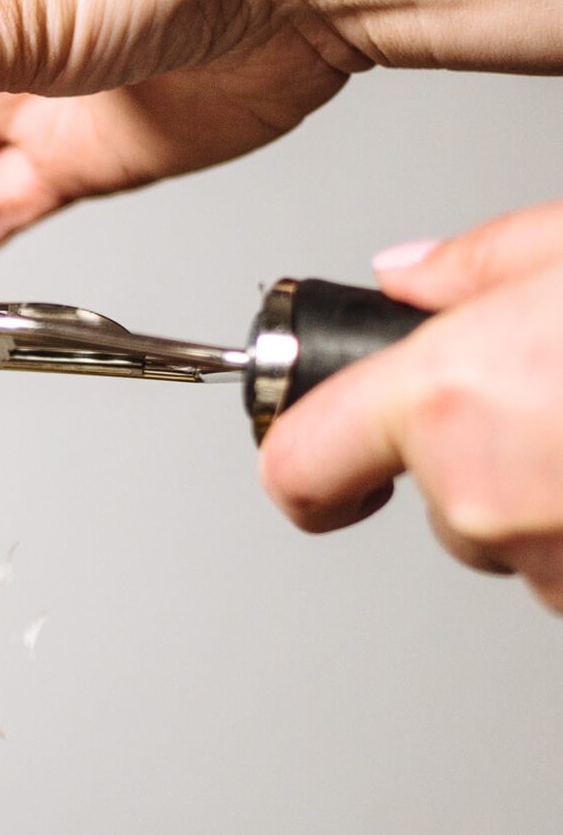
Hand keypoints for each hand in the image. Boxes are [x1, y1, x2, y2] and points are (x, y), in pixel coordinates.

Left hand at [259, 201, 562, 614]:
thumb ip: (476, 265)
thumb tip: (407, 275)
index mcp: (449, 397)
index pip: (297, 466)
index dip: (300, 476)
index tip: (317, 478)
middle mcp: (478, 493)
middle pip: (431, 495)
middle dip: (474, 456)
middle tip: (548, 400)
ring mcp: (539, 560)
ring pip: (501, 535)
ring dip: (535, 495)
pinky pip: (557, 569)